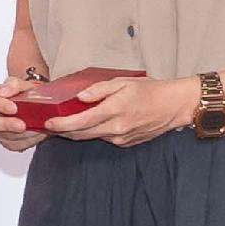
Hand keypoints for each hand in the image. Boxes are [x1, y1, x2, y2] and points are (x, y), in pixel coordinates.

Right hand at [0, 67, 41, 147]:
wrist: (33, 105)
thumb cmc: (23, 93)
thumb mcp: (20, 84)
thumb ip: (13, 84)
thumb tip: (6, 91)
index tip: (13, 108)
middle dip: (6, 124)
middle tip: (21, 125)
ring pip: (3, 136)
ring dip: (21, 134)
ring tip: (35, 129)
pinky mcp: (6, 141)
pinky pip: (15, 144)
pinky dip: (27, 140)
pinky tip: (37, 134)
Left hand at [48, 75, 198, 148]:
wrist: (175, 106)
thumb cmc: (151, 91)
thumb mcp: (123, 82)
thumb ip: (99, 89)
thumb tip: (80, 97)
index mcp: (114, 110)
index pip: (81, 121)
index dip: (62, 124)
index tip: (49, 123)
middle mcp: (117, 128)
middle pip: (82, 134)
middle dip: (64, 131)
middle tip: (51, 124)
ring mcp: (122, 138)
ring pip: (93, 137)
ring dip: (78, 132)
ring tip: (68, 122)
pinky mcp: (127, 143)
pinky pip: (105, 138)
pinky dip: (96, 132)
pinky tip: (94, 123)